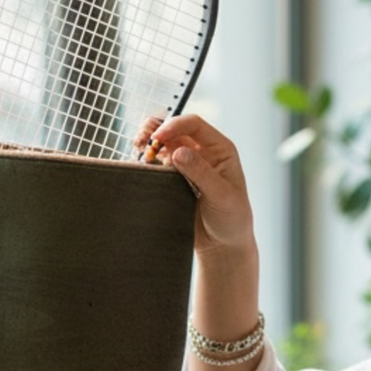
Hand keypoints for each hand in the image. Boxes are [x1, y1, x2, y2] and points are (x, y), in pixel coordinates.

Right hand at [135, 114, 254, 258]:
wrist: (224, 245)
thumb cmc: (232, 220)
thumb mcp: (221, 196)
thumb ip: (201, 173)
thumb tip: (178, 152)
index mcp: (220, 150)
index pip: (195, 125)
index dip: (174, 125)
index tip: (158, 137)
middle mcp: (203, 152)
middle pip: (175, 129)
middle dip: (157, 130)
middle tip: (141, 140)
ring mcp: (188, 164)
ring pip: (164, 143)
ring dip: (149, 143)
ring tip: (138, 150)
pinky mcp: (175, 178)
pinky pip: (158, 162)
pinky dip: (147, 160)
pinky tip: (141, 165)